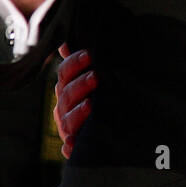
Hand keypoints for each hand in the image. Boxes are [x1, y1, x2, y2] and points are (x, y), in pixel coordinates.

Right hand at [53, 43, 97, 158]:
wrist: (120, 127)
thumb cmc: (105, 94)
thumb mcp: (98, 75)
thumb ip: (86, 60)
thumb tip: (72, 38)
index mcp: (69, 86)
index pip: (65, 72)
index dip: (74, 63)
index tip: (89, 55)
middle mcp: (65, 106)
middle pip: (66, 94)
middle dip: (80, 85)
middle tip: (96, 77)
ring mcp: (69, 127)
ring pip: (66, 120)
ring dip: (77, 112)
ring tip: (90, 105)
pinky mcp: (75, 147)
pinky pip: (69, 149)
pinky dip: (71, 146)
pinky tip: (74, 143)